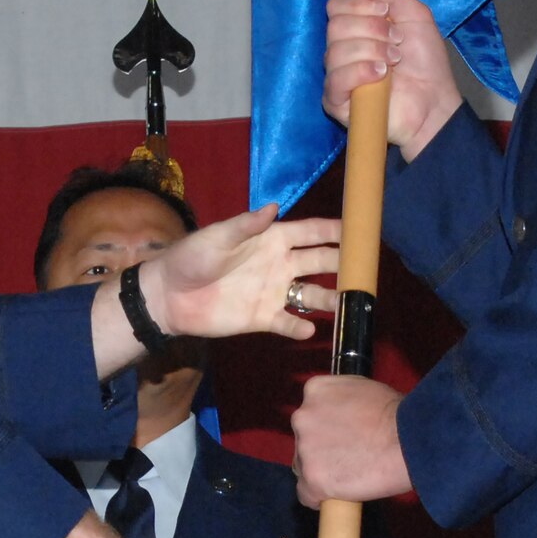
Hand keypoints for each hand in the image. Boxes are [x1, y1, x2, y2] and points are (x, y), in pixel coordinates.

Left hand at [139, 206, 341, 341]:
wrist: (170, 296)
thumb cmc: (191, 258)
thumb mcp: (217, 237)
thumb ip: (245, 225)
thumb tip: (274, 206)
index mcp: (272, 239)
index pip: (312, 232)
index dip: (335, 230)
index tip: (361, 230)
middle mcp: (280, 264)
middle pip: (321, 262)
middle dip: (344, 263)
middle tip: (366, 268)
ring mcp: (274, 292)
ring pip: (312, 295)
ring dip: (331, 298)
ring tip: (349, 303)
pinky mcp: (263, 318)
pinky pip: (288, 323)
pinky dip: (300, 328)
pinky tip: (310, 331)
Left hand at [291, 374, 412, 506]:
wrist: (410, 441)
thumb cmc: (399, 415)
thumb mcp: (365, 389)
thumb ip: (342, 401)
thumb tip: (342, 416)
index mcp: (315, 391)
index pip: (309, 415)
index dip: (326, 430)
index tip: (342, 439)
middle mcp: (303, 417)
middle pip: (304, 441)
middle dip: (322, 451)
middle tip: (350, 457)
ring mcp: (305, 449)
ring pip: (304, 468)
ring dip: (322, 473)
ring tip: (352, 475)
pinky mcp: (312, 479)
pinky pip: (306, 495)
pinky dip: (320, 498)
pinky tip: (340, 494)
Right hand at [323, 0, 461, 160]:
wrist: (435, 103)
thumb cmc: (426, 62)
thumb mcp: (415, 16)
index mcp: (356, 27)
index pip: (336, 5)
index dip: (359, 4)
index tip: (386, 11)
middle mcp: (342, 48)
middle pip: (335, 25)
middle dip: (371, 29)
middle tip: (396, 42)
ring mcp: (337, 74)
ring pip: (335, 50)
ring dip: (372, 51)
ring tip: (393, 62)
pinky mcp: (336, 100)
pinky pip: (335, 78)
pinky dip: (360, 72)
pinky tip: (381, 76)